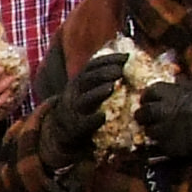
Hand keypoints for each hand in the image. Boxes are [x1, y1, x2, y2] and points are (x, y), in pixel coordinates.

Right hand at [39, 46, 130, 166]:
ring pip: (83, 99)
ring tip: (111, 88)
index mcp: (80, 82)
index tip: (126, 57)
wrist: (62, 134)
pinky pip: (82, 124)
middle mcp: (74, 93)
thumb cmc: (85, 109)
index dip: (108, 60)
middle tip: (120, 71)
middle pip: (87, 79)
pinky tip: (102, 116)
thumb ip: (103, 79)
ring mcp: (73, 111)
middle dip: (103, 73)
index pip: (92, 66)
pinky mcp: (74, 129)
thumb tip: (129, 63)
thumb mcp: (90, 90)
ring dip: (97, 92)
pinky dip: (92, 120)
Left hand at [136, 77, 191, 165]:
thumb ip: (183, 85)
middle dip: (142, 115)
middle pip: (144, 112)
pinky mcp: (172, 147)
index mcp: (174, 94)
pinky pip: (159, 146)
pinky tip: (170, 141)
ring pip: (149, 131)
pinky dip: (162, 144)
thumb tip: (174, 79)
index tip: (148, 100)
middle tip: (145, 117)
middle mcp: (167, 111)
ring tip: (158, 130)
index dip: (147, 97)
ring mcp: (168, 130)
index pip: (150, 92)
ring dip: (152, 130)